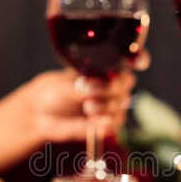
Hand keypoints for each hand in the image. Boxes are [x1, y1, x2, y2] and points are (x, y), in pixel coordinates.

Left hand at [3, 59, 143, 149]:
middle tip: (86, 90)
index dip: (139, 59)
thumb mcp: (64, 84)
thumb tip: (90, 86)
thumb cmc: (52, 92)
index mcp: (104, 65)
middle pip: (126, 82)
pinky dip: (105, 122)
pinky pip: (115, 123)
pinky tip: (91, 120)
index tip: (138, 62)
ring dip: (105, 106)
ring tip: (86, 107)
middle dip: (109, 87)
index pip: (130, 58)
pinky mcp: (107, 123)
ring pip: (120, 104)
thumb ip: (80, 85)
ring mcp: (111, 103)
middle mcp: (112, 83)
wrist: (42, 116)